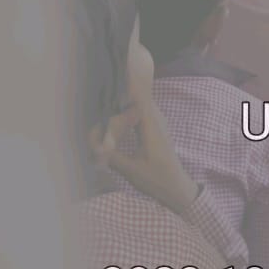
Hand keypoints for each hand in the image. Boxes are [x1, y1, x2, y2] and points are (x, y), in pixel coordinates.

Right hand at [93, 94, 200, 218]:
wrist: (176, 188)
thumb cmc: (156, 179)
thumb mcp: (130, 170)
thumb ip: (110, 155)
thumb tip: (91, 143)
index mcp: (151, 125)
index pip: (139, 95)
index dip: (125, 84)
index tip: (107, 80)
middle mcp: (156, 119)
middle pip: (137, 96)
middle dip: (120, 92)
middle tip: (99, 93)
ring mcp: (157, 122)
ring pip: (139, 103)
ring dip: (124, 101)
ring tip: (104, 101)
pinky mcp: (155, 128)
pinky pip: (141, 111)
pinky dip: (128, 110)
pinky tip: (115, 116)